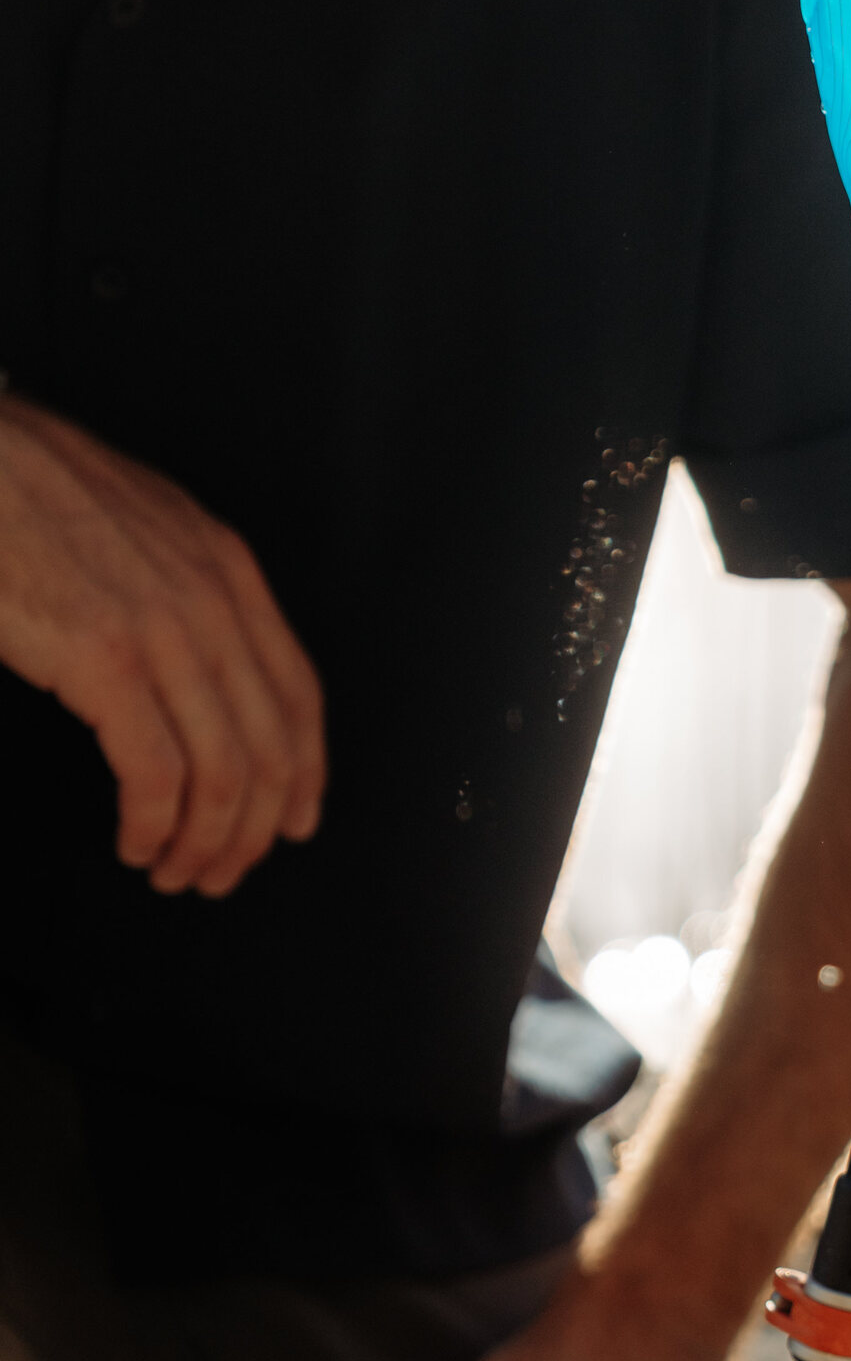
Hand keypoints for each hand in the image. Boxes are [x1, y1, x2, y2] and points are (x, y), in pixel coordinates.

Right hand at [0, 393, 325, 894]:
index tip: (294, 822)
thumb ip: (185, 588)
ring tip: (177, 871)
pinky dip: (154, 824)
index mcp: (228, 569)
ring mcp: (163, 630)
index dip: (306, 773)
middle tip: (224, 871)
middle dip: (252, 830)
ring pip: (223, 773)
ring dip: (206, 842)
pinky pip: (156, 773)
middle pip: (271, 748)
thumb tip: (204, 666)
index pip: (300, 694)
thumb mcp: (142, 524)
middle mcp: (212, 601)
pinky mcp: (103, 660)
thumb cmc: (34, 488)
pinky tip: (137, 840)